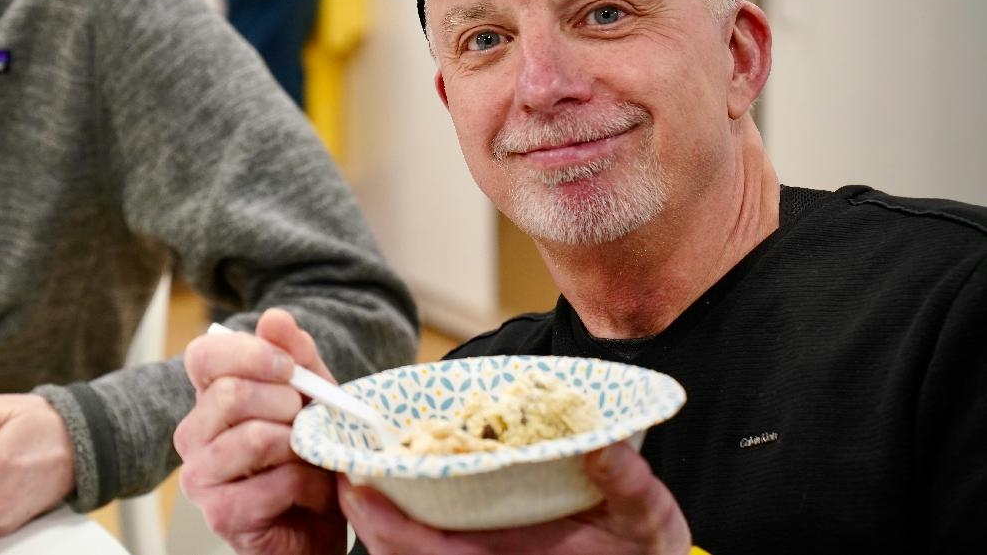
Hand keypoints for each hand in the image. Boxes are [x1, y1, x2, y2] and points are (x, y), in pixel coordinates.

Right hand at [174, 308, 348, 554]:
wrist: (320, 528)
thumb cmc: (310, 459)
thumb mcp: (313, 398)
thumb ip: (297, 356)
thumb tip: (274, 318)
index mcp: (210, 399)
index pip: (203, 356)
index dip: (248, 353)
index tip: (289, 368)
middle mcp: (194, 435)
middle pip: (230, 394)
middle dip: (286, 403)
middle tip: (308, 421)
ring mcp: (201, 477)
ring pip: (253, 437)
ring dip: (301, 446)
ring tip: (314, 458)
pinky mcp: (221, 514)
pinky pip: (275, 482)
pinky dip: (310, 484)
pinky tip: (313, 493)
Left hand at [338, 441, 690, 554]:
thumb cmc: (646, 550)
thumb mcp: (651, 522)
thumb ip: (629, 487)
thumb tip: (603, 447)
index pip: (436, 553)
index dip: (392, 527)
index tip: (358, 487)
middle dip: (370, 518)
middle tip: (339, 471)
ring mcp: (482, 553)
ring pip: (414, 549)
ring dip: (381, 516)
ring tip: (353, 469)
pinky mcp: (483, 543)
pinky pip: (436, 537)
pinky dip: (405, 515)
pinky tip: (392, 480)